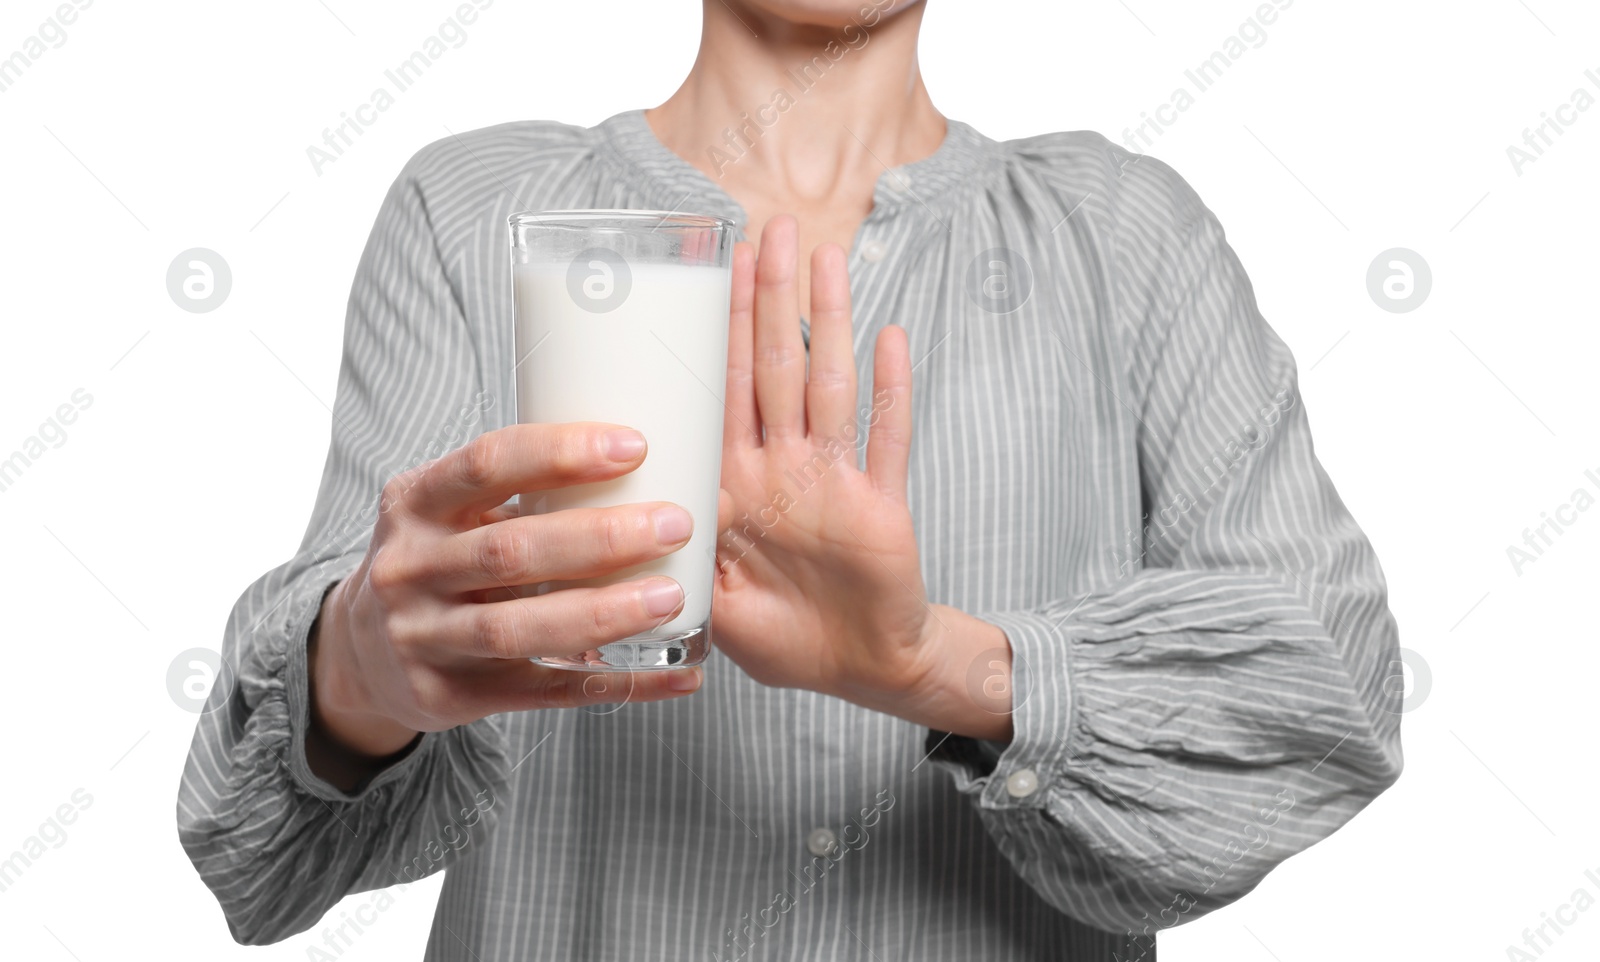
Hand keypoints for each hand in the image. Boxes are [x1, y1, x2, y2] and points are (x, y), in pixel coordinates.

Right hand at [308, 423, 704, 784]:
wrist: (360, 650)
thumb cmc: (436, 561)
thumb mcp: (448, 513)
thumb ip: (522, 492)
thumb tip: (656, 470)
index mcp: (414, 503)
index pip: (487, 464)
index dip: (560, 452)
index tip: (635, 446)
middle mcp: (409, 568)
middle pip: (511, 551)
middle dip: (600, 537)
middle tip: (674, 525)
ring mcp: (422, 637)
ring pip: (519, 627)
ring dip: (603, 612)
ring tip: (670, 596)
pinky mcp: (445, 695)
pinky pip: (541, 693)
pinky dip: (615, 683)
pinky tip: (675, 674)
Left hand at [712, 216, 1000, 730]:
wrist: (861, 669)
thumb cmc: (783, 635)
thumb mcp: (712, 604)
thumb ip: (678, 561)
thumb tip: (618, 526)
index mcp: (739, 487)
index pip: (724, 392)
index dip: (720, 333)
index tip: (713, 272)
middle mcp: (786, 470)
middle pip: (776, 368)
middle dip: (770, 300)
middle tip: (768, 230)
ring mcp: (836, 482)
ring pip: (830, 385)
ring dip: (828, 322)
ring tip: (823, 257)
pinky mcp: (883, 504)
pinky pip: (889, 440)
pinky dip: (891, 392)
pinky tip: (892, 338)